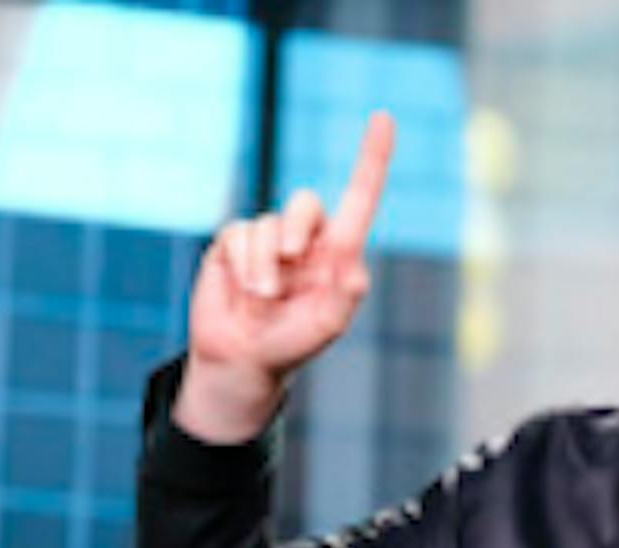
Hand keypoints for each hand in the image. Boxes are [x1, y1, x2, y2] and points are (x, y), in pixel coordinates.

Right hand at [174, 111, 395, 442]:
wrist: (245, 358)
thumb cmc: (294, 342)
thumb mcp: (329, 324)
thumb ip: (346, 295)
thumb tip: (355, 267)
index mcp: (337, 252)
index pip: (358, 197)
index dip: (371, 158)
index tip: (384, 117)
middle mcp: (305, 239)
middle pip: (304, 204)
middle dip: (296, 227)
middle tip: (292, 258)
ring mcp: (268, 239)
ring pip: (267, 225)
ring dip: (265, 265)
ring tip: (265, 297)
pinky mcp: (234, 244)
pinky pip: (239, 234)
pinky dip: (244, 263)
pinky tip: (246, 290)